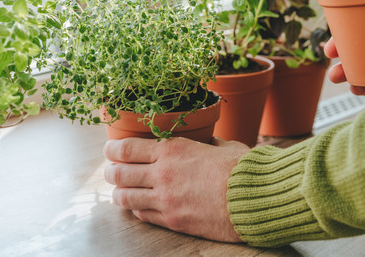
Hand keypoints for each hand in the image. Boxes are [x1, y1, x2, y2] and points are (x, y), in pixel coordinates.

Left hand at [103, 136, 249, 241]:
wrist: (255, 198)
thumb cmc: (243, 168)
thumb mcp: (222, 145)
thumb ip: (206, 144)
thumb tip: (207, 142)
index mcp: (173, 150)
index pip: (127, 149)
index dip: (112, 149)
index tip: (109, 149)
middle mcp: (163, 174)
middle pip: (119, 173)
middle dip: (110, 171)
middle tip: (110, 170)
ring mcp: (166, 200)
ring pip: (125, 197)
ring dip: (119, 193)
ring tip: (120, 191)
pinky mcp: (173, 220)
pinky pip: (143, 215)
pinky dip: (137, 210)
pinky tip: (139, 206)